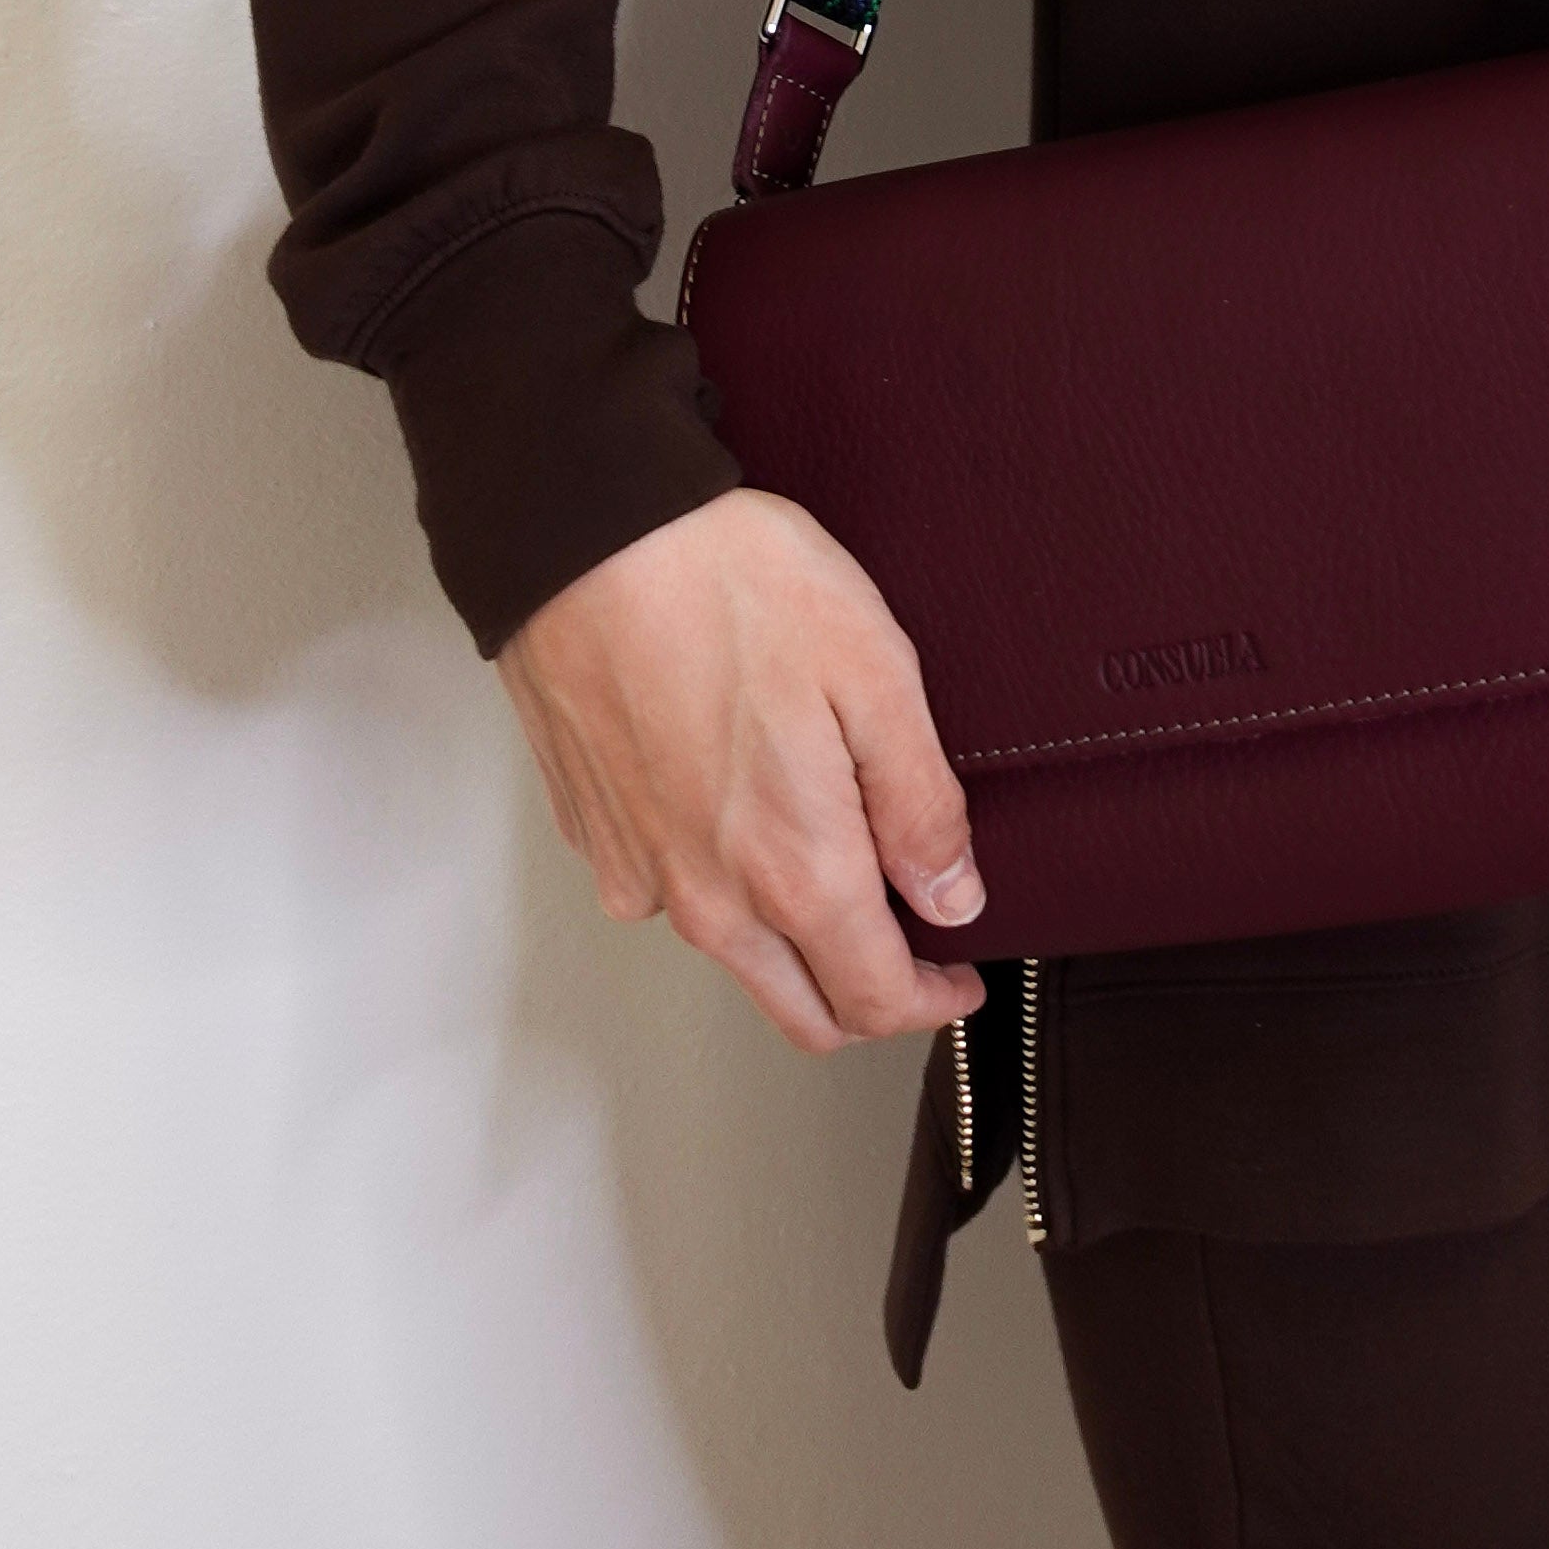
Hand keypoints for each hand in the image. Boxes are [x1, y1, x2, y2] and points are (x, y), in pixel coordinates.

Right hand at [494, 489, 986, 1053]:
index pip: (873, 1000)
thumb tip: (954, 895)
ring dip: (793, 944)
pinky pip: (673, 897)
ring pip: (736, 957)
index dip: (930, 1001)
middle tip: (913, 947)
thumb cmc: (730, 585)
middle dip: (867, 999)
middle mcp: (709, 898)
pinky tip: (744, 809)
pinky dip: (722, 886)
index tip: (960, 975)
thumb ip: (921, 805)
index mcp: (793, 868)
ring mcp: (642, 874)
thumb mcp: (876, 674)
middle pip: (801, 1011)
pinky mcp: (595, 839)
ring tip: (833, 858)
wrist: (588, 536)